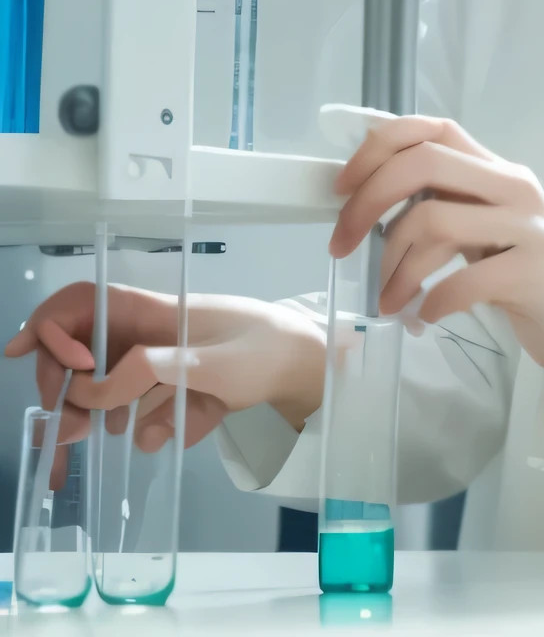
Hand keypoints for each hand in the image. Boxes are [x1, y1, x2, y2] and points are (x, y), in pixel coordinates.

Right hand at [3, 283, 325, 450]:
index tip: (42, 363)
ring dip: (123, 418)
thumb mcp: (209, 362)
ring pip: (114, 394)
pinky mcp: (182, 392)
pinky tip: (190, 427)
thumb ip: (150, 373)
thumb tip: (93, 390)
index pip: (82, 303)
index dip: (49, 326)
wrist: (314, 368)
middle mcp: (152, 334)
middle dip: (71, 393)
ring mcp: (165, 364)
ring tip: (158, 425)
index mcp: (154, 312)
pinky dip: (164, 427)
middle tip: (70, 429)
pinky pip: (151, 415)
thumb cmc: (269, 349)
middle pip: (82, 357)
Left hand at [330, 115, 543, 374]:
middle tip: (342, 245)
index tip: (343, 186)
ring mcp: (526, 226)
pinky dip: (430, 301)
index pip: (433, 128)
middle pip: (424, 164)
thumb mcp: (482, 223)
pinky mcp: (531, 271)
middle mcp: (513, 186)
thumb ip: (442, 201)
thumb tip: (364, 195)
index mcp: (495, 168)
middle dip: (368, 203)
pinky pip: (460, 281)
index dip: (378, 147)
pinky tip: (425, 314)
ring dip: (394, 269)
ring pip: (434, 222)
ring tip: (389, 300)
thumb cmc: (519, 269)